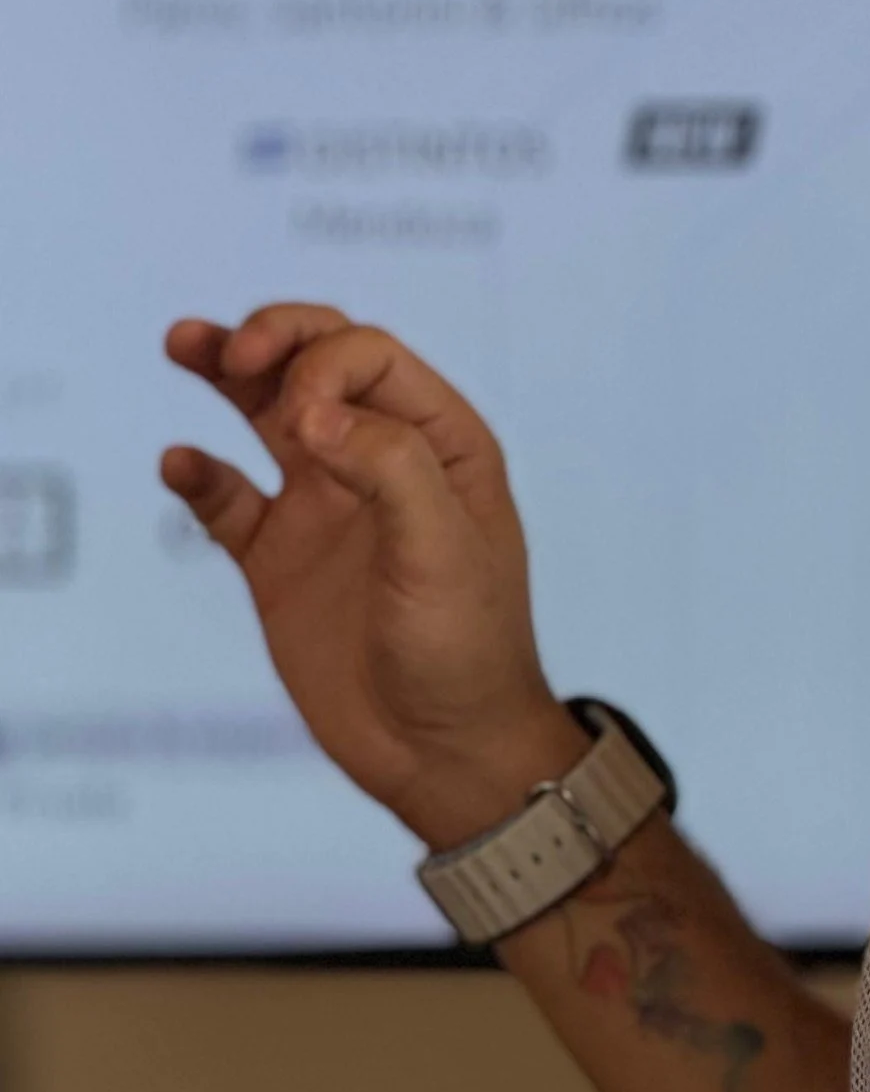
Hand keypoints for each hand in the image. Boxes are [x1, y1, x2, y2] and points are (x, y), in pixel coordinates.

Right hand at [161, 305, 581, 846]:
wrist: (442, 751)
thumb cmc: (468, 650)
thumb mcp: (444, 552)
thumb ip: (390, 468)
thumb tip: (313, 411)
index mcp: (440, 445)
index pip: (372, 359)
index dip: (325, 364)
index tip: (302, 426)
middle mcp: (382, 462)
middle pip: (319, 364)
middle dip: (274, 339)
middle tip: (228, 352)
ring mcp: (326, 508)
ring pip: (266, 414)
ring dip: (226, 372)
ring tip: (182, 341)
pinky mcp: (278, 560)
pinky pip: (227, 499)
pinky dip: (199, 475)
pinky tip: (179, 463)